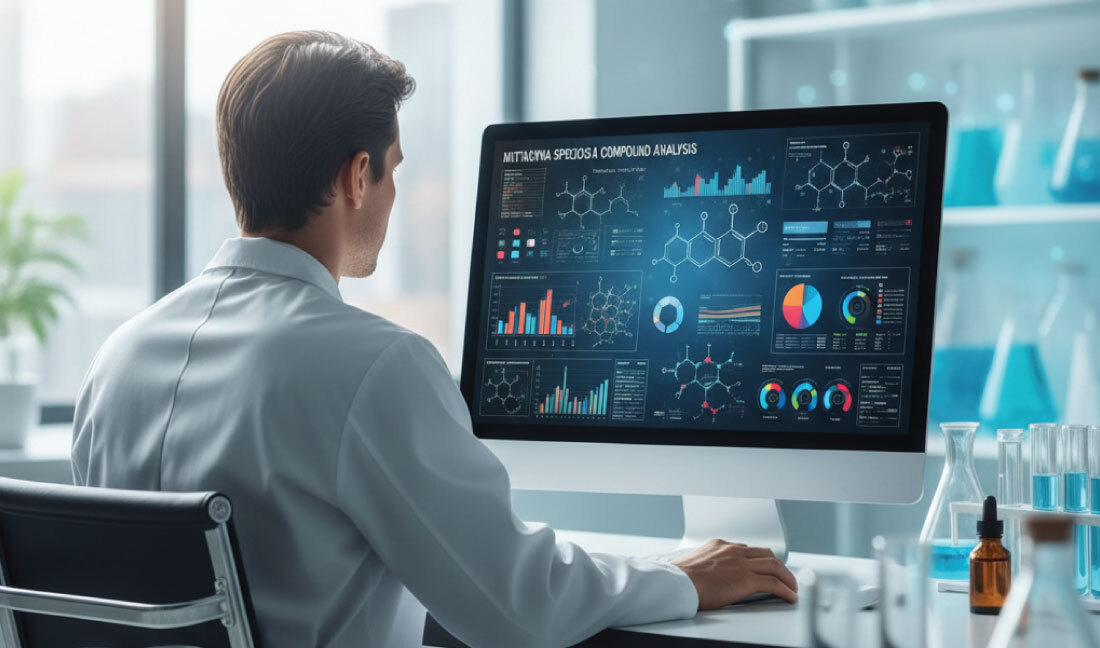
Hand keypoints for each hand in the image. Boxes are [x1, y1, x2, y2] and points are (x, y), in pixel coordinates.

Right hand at [671, 539, 797, 609]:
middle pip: (766, 553)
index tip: (763, 567)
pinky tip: (790, 597)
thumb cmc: (678, 578)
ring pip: (774, 566)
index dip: (759, 560)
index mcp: (719, 545)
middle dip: (778, 565)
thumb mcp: (694, 563)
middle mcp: (732, 550)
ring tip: (792, 587)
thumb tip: (710, 576)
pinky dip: (785, 590)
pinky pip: (774, 583)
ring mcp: (741, 564)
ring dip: (787, 577)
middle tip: (784, 576)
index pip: (747, 549)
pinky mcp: (746, 580)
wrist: (677, 583)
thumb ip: (708, 564)